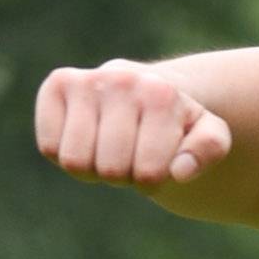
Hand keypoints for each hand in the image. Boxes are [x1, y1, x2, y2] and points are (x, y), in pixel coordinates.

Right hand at [36, 59, 235, 187]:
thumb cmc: (176, 123)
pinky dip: (63, 153)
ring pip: (75, 161)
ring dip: (91, 168)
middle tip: (130, 154)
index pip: (148, 173)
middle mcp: (122, 79)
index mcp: (160, 95)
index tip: (157, 159)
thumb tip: (180, 170)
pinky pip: (49, 146)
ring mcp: (86, 80)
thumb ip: (209, 150)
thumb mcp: (208, 134)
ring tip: (106, 147)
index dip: (151, 179)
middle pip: (108, 169)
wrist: (149, 91)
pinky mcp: (56, 85)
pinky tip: (83, 136)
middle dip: (121, 175)